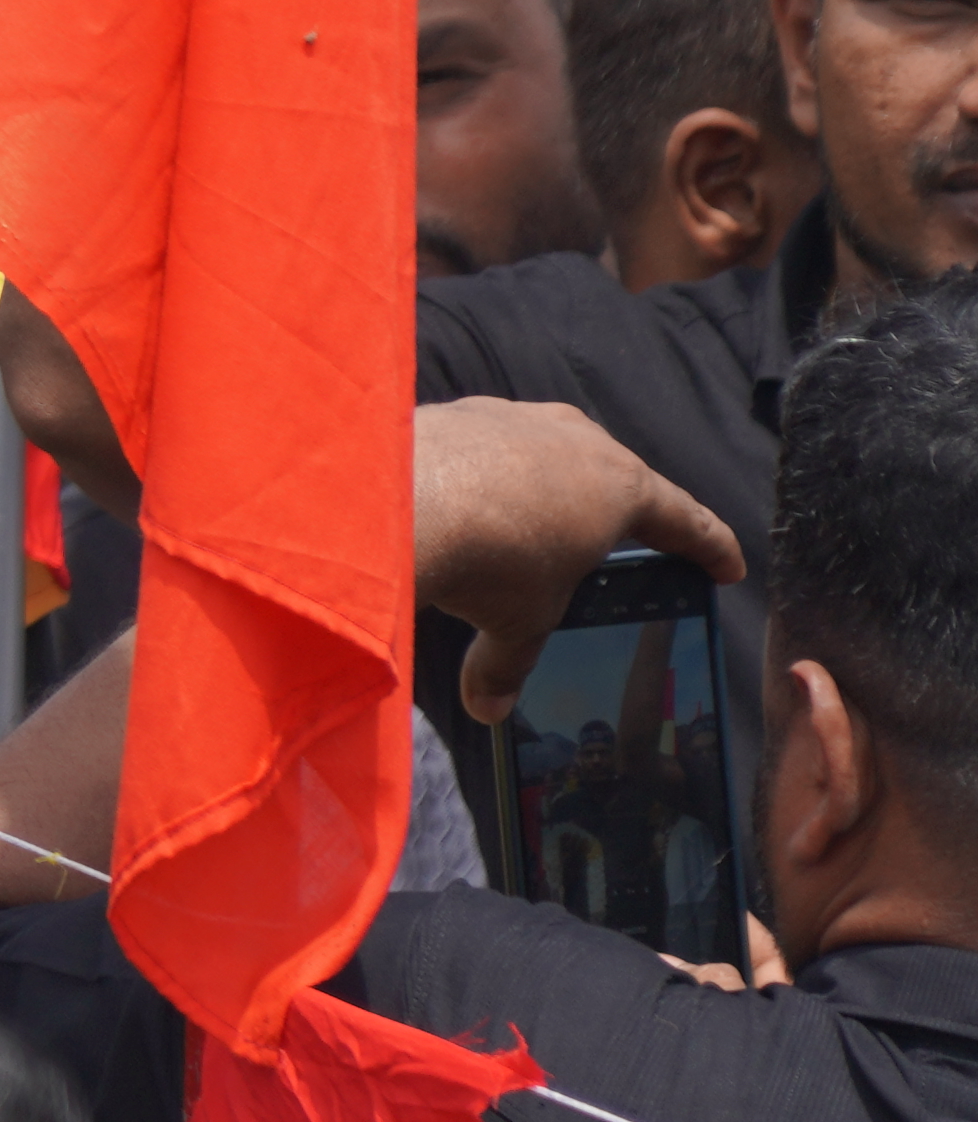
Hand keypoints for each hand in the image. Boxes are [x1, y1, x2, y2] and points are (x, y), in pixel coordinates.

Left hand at [417, 394, 730, 719]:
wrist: (393, 493)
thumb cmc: (488, 558)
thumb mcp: (515, 621)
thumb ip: (508, 665)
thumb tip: (488, 710)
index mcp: (620, 488)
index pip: (684, 519)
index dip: (710, 546)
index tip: (728, 566)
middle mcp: (577, 439)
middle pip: (616, 475)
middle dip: (624, 507)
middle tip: (629, 535)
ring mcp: (516, 417)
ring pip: (549, 450)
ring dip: (549, 482)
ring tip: (539, 513)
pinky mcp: (458, 411)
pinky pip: (487, 445)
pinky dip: (486, 471)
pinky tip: (468, 491)